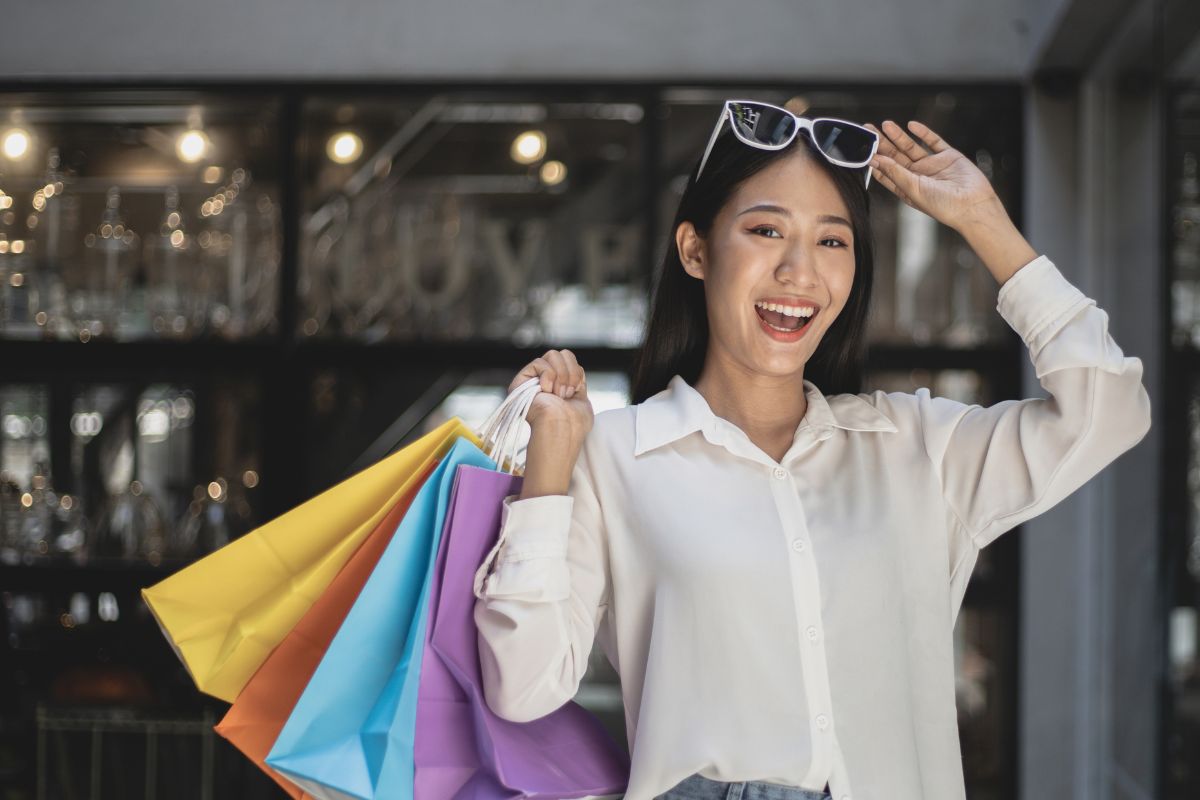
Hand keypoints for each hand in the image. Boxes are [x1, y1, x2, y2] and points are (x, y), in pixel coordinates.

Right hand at [509, 349, 593, 436]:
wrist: (563, 430)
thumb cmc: (574, 423)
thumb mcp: (581, 397)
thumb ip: (575, 380)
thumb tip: (573, 367)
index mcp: (558, 384)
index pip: (569, 359)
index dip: (576, 371)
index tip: (575, 391)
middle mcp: (544, 380)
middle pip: (562, 353)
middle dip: (570, 373)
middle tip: (566, 394)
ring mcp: (533, 381)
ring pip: (553, 354)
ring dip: (561, 375)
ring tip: (558, 394)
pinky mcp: (521, 381)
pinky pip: (539, 362)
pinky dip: (549, 376)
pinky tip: (547, 392)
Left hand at [864, 120, 1005, 231]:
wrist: (973, 205)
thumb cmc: (943, 206)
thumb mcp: (913, 189)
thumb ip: (895, 173)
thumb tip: (876, 160)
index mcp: (907, 187)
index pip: (886, 172)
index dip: (874, 161)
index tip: (862, 149)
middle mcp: (918, 176)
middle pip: (895, 156)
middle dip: (882, 144)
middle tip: (869, 130)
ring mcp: (932, 165)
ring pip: (911, 147)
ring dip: (898, 136)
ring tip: (885, 124)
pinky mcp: (948, 156)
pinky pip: (933, 141)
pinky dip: (923, 132)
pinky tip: (911, 125)